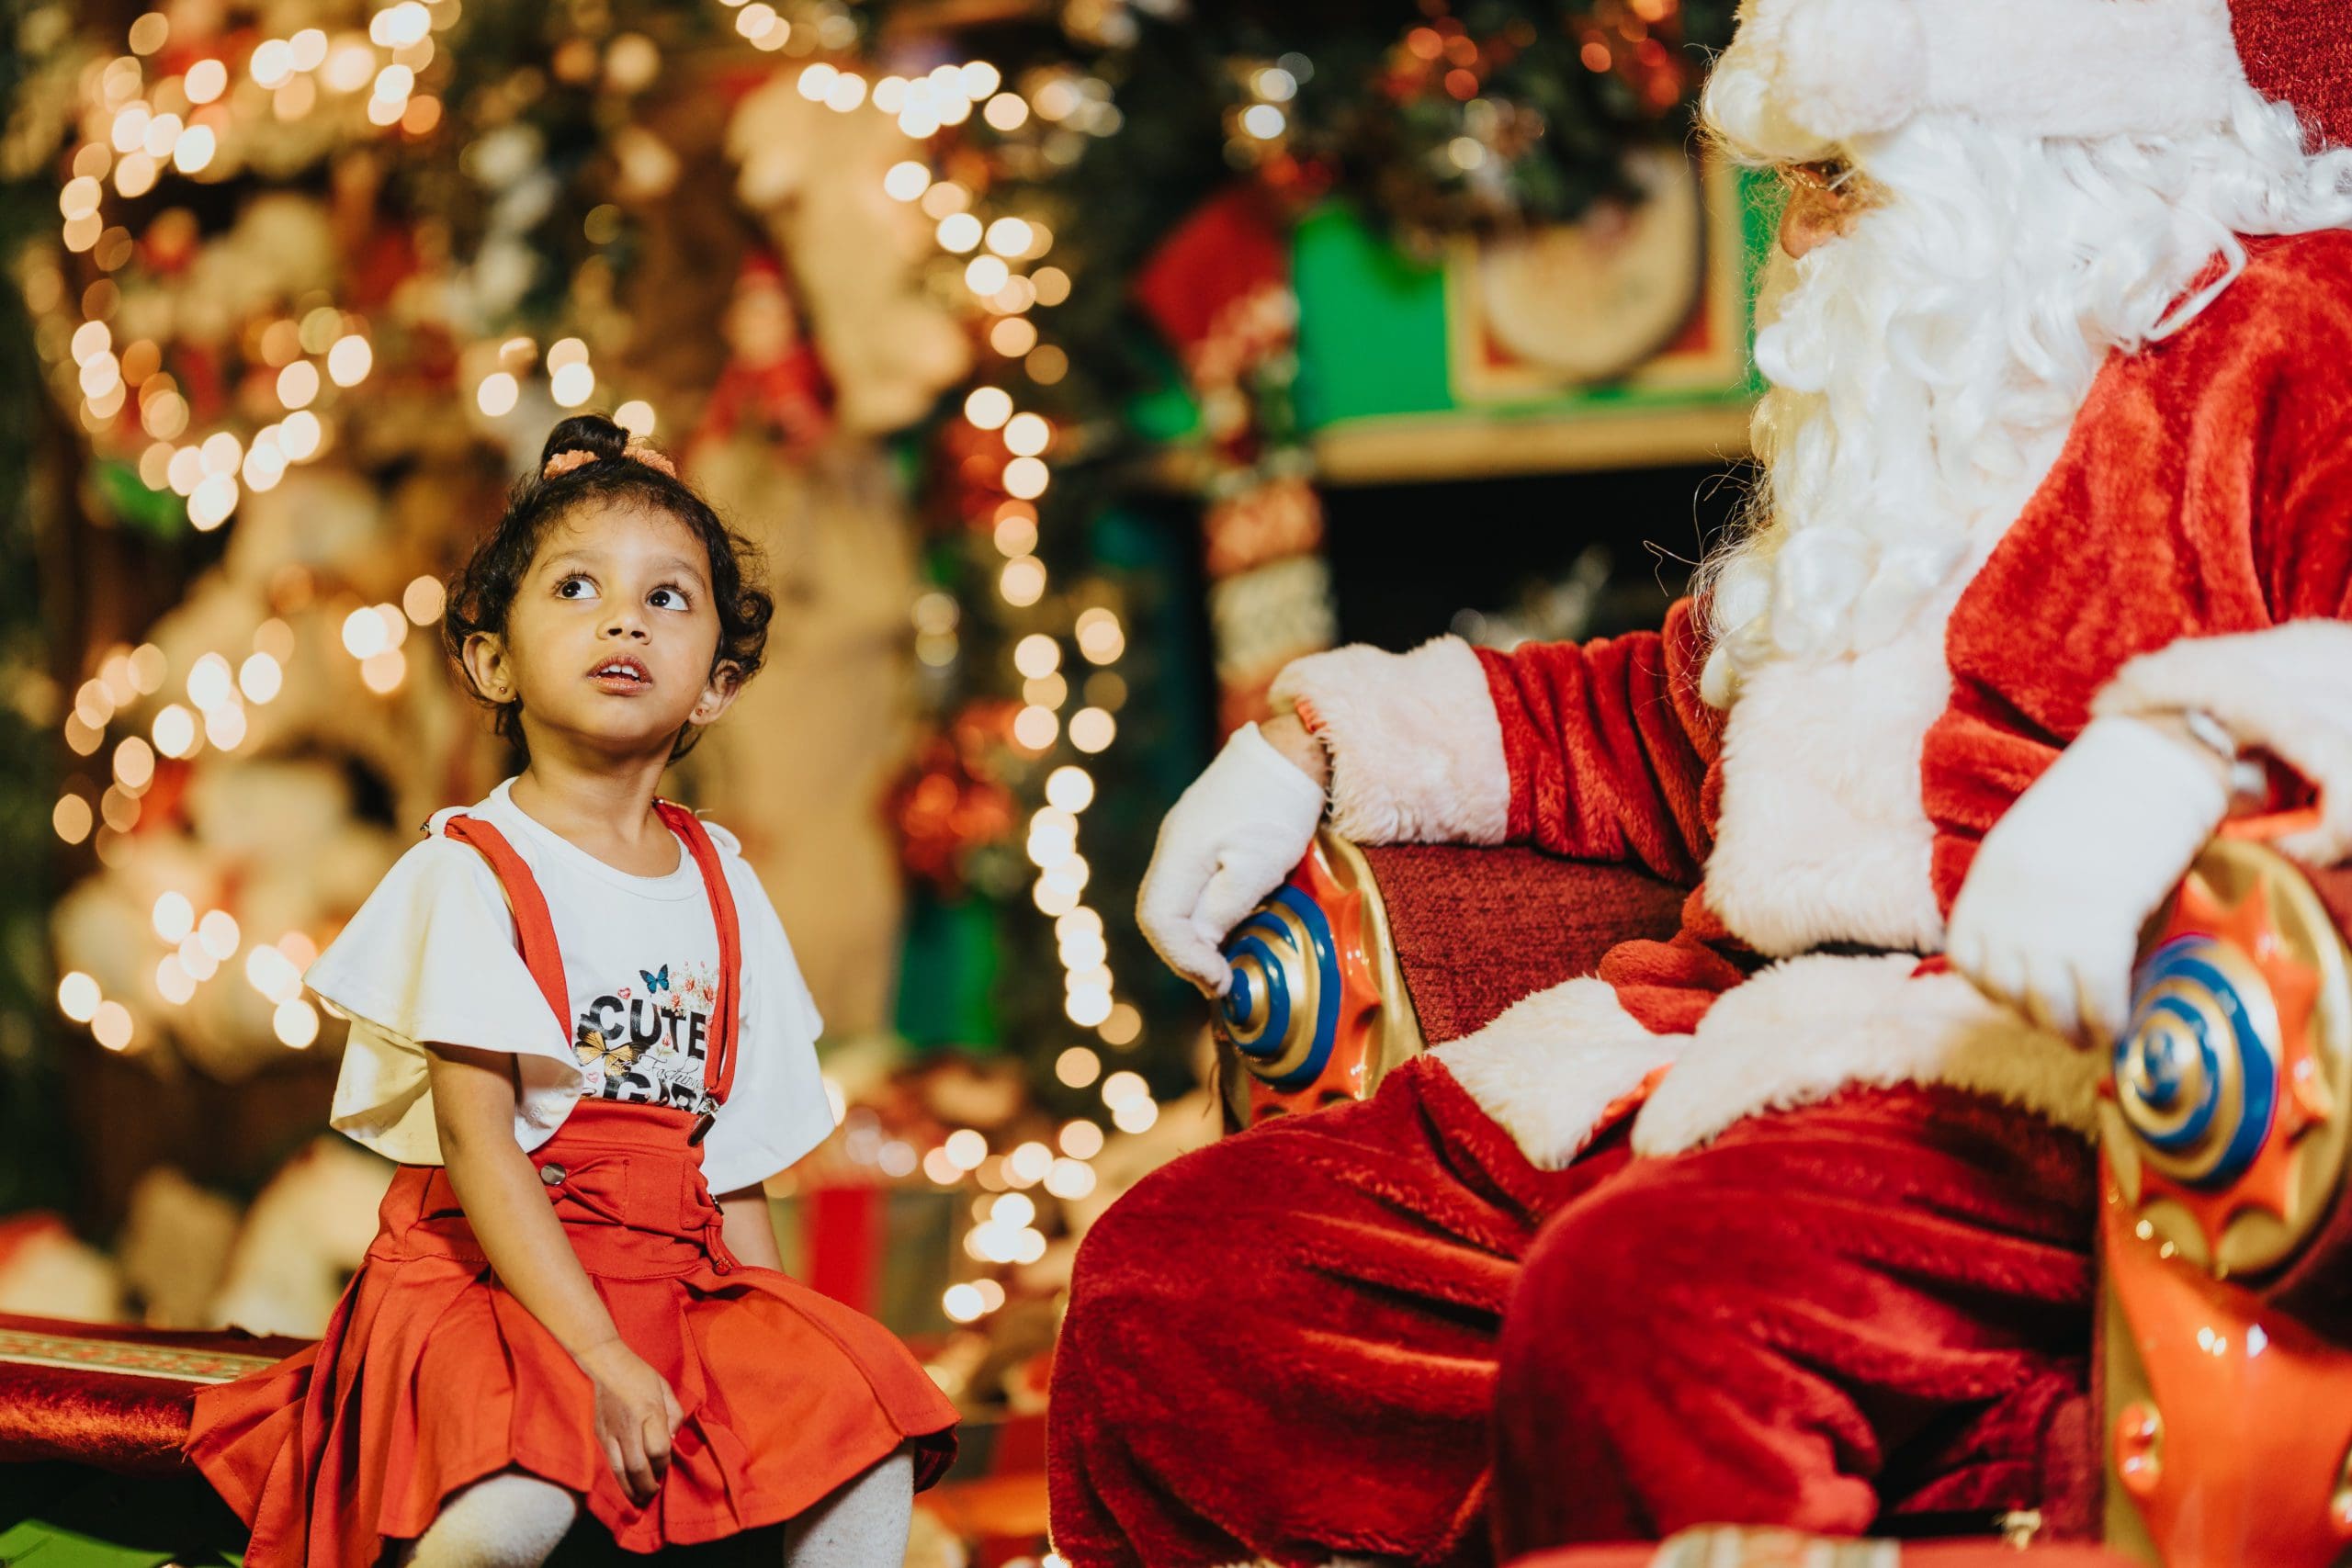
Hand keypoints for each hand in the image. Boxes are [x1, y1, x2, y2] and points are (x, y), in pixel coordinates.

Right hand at [571, 1336, 684, 1505]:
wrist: (603, 1364)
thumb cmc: (638, 1374)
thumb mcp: (665, 1388)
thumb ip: (674, 1414)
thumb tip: (672, 1440)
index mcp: (648, 1410)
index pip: (658, 1449)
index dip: (664, 1463)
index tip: (666, 1465)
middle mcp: (628, 1425)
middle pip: (638, 1467)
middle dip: (648, 1486)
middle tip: (655, 1492)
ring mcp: (609, 1433)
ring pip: (620, 1472)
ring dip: (632, 1489)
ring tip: (641, 1498)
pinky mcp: (598, 1436)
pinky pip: (608, 1465)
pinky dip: (618, 1480)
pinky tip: (625, 1486)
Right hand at [1137, 721, 1327, 995]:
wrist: (1291, 751)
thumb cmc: (1280, 807)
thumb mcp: (1259, 867)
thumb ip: (1223, 910)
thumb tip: (1204, 948)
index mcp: (1179, 855)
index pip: (1158, 922)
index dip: (1185, 959)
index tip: (1223, 980)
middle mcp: (1171, 848)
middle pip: (1159, 917)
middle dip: (1187, 956)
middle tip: (1224, 981)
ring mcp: (1183, 841)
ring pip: (1173, 904)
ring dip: (1195, 939)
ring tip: (1228, 963)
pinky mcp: (1201, 839)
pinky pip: (1189, 888)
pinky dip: (1203, 918)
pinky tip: (1230, 928)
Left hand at [1946, 715, 2230, 1047]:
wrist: (2148, 765)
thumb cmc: (2107, 801)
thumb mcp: (2044, 842)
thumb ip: (2036, 894)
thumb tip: (2051, 953)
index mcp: (1990, 882)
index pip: (1967, 958)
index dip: (1993, 988)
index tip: (2020, 998)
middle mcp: (2010, 909)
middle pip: (2007, 991)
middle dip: (2036, 1017)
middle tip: (2064, 1030)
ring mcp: (2050, 924)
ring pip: (2046, 1005)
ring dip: (2069, 1030)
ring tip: (2090, 1036)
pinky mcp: (2100, 932)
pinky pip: (2097, 1000)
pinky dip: (2108, 1022)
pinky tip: (2120, 1027)